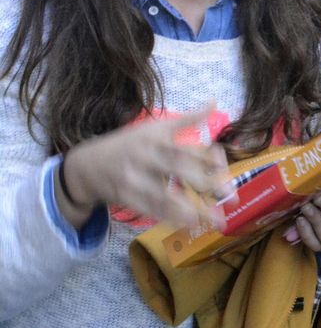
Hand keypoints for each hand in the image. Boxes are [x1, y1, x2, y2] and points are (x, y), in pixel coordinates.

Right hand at [60, 107, 229, 229]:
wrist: (86, 165)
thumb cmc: (129, 143)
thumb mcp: (154, 127)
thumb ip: (186, 119)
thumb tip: (214, 102)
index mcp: (153, 139)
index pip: (182, 148)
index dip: (204, 157)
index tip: (224, 166)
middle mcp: (143, 157)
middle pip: (175, 169)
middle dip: (202, 182)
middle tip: (227, 193)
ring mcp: (133, 179)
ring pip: (162, 195)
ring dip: (187, 208)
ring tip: (210, 219)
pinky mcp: (125, 198)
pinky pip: (149, 210)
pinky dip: (168, 218)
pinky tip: (188, 225)